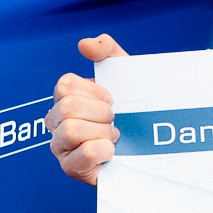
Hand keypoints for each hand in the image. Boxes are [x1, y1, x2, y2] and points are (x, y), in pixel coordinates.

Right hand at [53, 34, 125, 185]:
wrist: (154, 146)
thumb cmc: (135, 110)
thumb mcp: (126, 74)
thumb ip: (107, 50)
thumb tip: (85, 44)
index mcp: (67, 98)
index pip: (65, 86)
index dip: (94, 91)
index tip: (112, 100)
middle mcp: (59, 122)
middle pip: (68, 107)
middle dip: (100, 113)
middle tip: (115, 121)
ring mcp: (62, 147)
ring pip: (71, 131)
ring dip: (102, 132)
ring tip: (115, 137)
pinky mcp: (72, 169)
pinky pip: (81, 155)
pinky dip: (101, 151)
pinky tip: (111, 152)